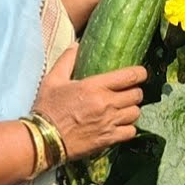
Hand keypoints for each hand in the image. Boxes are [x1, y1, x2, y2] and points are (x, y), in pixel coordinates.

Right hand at [31, 46, 146, 160]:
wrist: (43, 139)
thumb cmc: (47, 108)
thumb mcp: (53, 80)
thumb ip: (67, 60)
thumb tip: (76, 45)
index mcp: (95, 86)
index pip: (130, 76)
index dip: (140, 73)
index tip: (141, 74)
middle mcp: (106, 103)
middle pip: (137, 95)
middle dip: (135, 92)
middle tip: (128, 93)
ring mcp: (109, 123)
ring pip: (136, 113)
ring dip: (132, 110)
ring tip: (124, 109)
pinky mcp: (108, 139)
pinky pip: (130, 132)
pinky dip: (129, 128)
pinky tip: (121, 126)